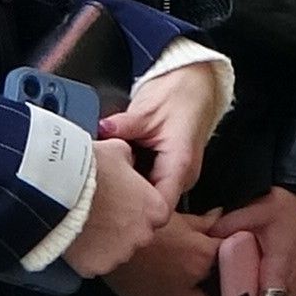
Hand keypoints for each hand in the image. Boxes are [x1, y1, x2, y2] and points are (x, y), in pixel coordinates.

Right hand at [60, 138, 173, 279]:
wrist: (55, 191)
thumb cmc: (88, 169)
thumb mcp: (117, 149)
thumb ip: (129, 158)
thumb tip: (128, 162)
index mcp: (154, 208)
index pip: (156, 211)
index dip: (138, 203)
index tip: (123, 198)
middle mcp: (143, 235)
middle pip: (137, 232)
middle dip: (122, 223)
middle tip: (101, 209)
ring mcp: (120, 254)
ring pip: (116, 249)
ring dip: (104, 239)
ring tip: (84, 221)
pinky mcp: (98, 266)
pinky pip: (95, 261)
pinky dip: (87, 253)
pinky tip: (74, 236)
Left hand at [99, 61, 226, 205]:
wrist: (195, 83)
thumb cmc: (180, 94)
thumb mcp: (147, 109)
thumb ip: (123, 125)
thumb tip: (102, 130)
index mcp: (180, 163)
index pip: (160, 207)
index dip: (136, 212)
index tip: (110, 204)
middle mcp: (183, 175)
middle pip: (152, 204)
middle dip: (126, 199)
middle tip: (100, 187)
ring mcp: (178, 174)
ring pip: (150, 194)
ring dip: (129, 188)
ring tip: (107, 176)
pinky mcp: (170, 170)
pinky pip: (150, 183)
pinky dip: (134, 178)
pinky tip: (119, 168)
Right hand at [100, 213, 219, 295]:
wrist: (104, 237)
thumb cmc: (139, 220)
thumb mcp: (173, 214)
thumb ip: (201, 220)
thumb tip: (220, 216)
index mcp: (204, 249)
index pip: (231, 253)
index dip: (224, 251)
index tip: (216, 249)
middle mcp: (196, 275)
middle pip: (219, 281)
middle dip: (209, 274)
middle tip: (194, 264)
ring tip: (185, 286)